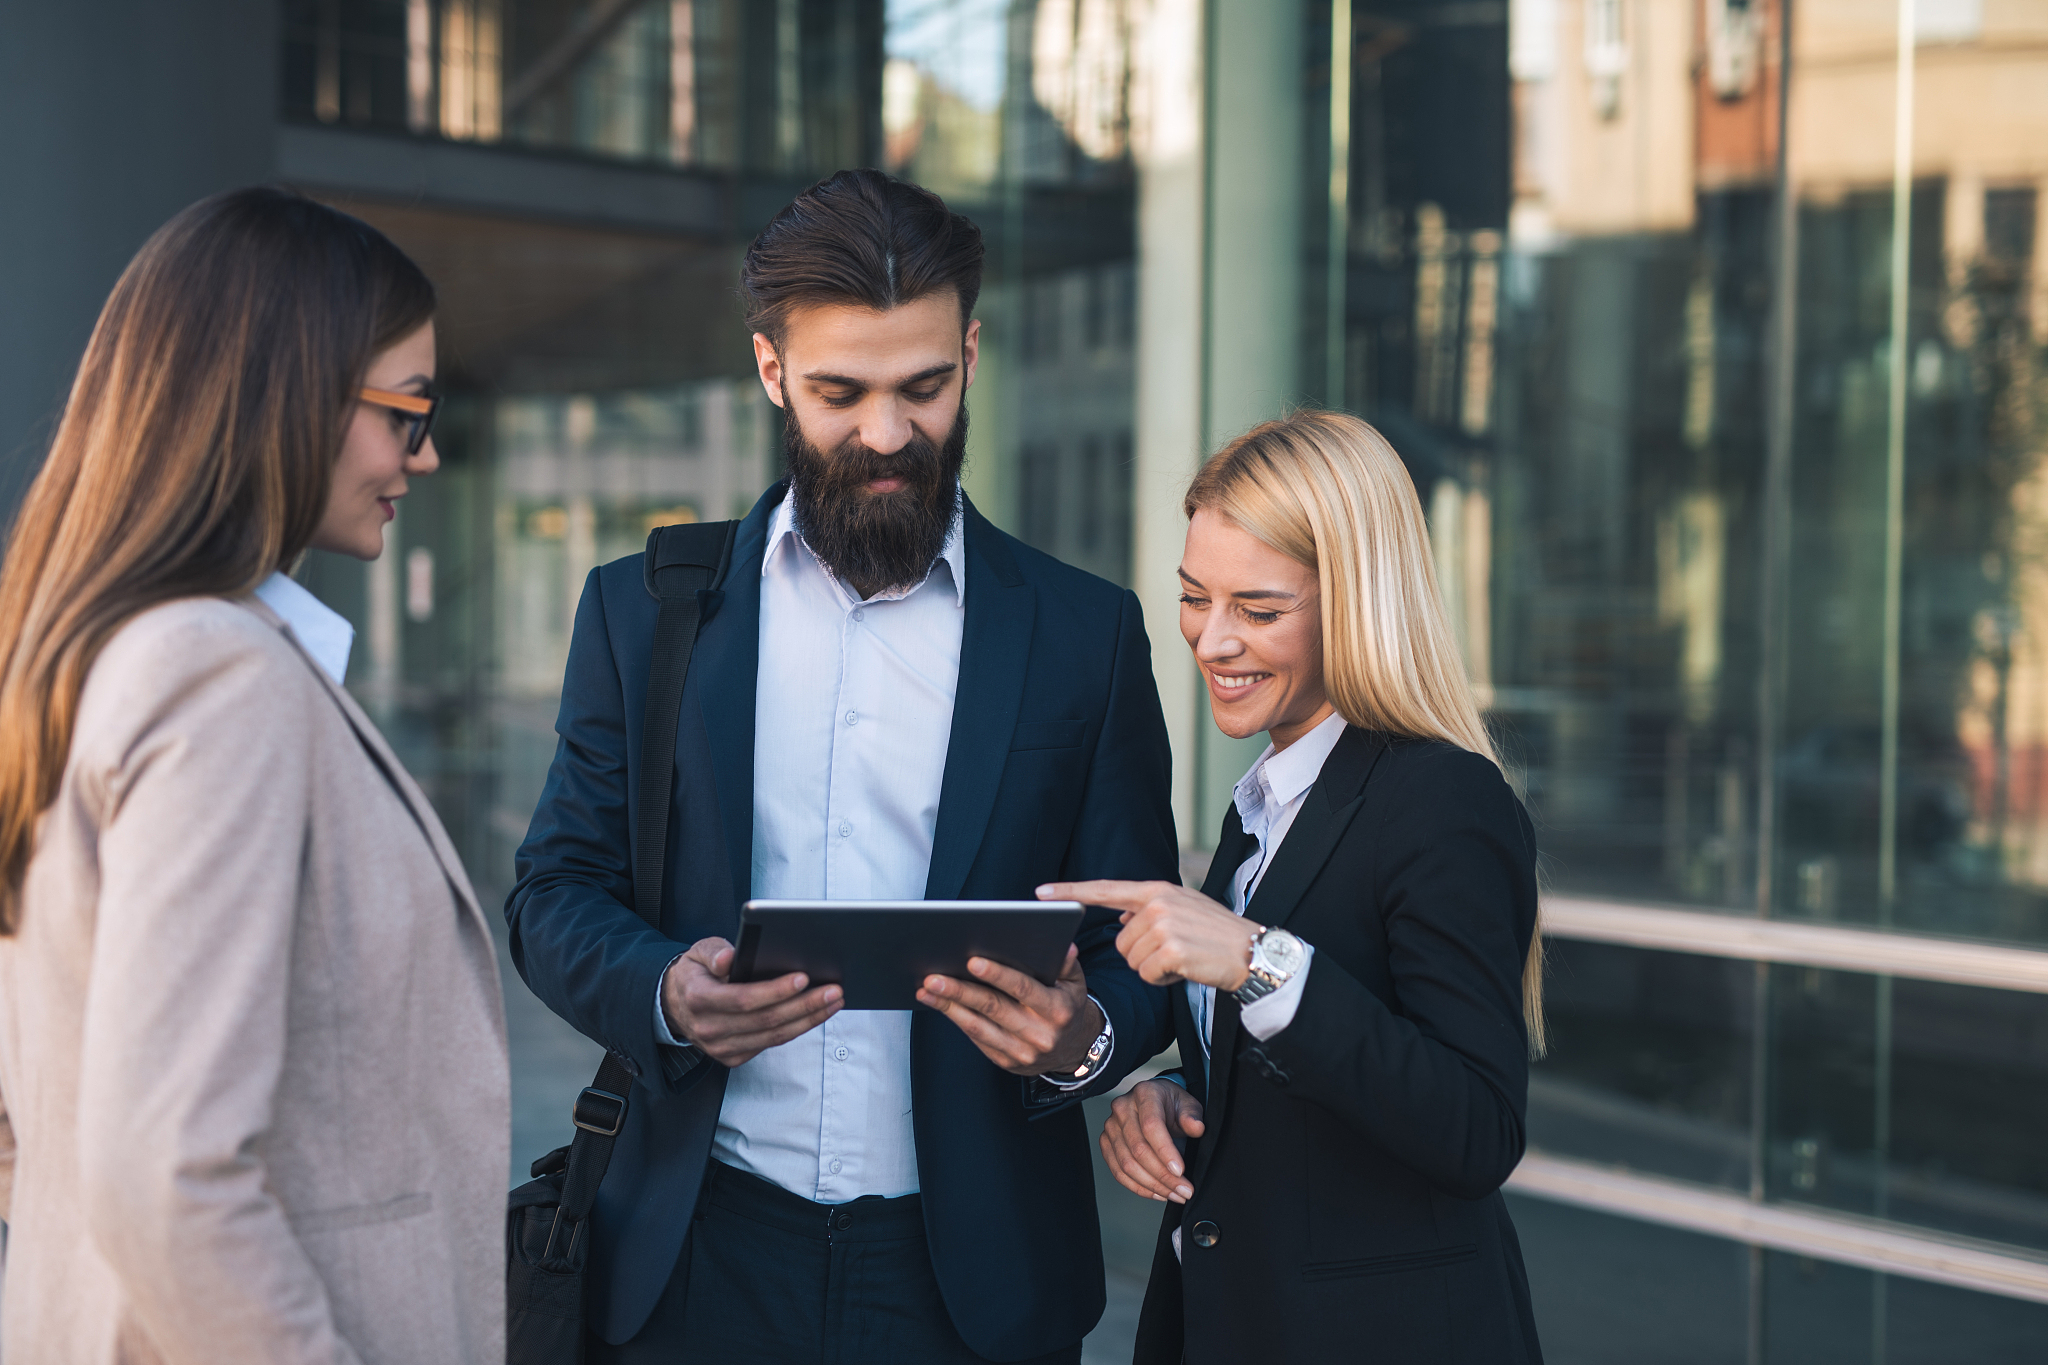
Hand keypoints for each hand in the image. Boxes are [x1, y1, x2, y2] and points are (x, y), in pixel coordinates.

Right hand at [661, 936, 842, 1067]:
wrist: (674, 1004)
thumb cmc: (695, 973)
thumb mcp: (698, 952)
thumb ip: (714, 951)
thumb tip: (728, 959)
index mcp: (699, 999)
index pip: (744, 999)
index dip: (775, 991)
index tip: (803, 977)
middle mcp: (709, 1028)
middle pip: (766, 1021)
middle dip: (804, 1005)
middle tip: (833, 990)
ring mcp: (721, 1048)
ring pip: (774, 1037)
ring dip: (808, 1019)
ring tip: (833, 1001)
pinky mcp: (733, 1057)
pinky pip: (771, 1044)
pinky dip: (797, 1029)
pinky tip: (816, 1013)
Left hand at [916, 945, 1101, 1075]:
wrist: (1075, 1050)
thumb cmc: (1069, 1007)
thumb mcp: (1076, 983)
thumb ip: (1067, 963)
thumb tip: (1063, 944)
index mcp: (1057, 1009)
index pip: (1023, 988)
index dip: (997, 975)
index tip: (972, 962)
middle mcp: (1039, 1033)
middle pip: (993, 1008)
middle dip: (960, 991)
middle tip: (934, 977)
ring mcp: (1022, 1052)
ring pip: (979, 1027)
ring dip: (949, 1007)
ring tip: (927, 990)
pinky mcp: (1006, 1062)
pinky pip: (977, 1039)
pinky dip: (956, 1020)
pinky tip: (939, 1005)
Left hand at [1039, 880, 1256, 990]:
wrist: (1252, 952)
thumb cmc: (1217, 936)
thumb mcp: (1184, 910)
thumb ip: (1150, 911)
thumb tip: (1122, 922)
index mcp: (1157, 890)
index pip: (1105, 889)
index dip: (1071, 892)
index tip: (1040, 893)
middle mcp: (1158, 903)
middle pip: (1121, 942)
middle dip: (1142, 955)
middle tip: (1174, 952)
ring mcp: (1164, 925)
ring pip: (1132, 961)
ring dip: (1154, 969)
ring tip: (1183, 959)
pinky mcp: (1171, 949)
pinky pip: (1148, 974)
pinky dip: (1163, 980)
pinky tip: (1185, 971)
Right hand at [1101, 1079, 1205, 1202]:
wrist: (1157, 1103)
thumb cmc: (1172, 1104)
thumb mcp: (1188, 1104)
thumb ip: (1192, 1116)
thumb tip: (1197, 1127)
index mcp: (1144, 1094)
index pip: (1151, 1126)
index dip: (1165, 1151)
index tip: (1180, 1171)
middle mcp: (1122, 1109)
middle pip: (1138, 1149)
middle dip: (1163, 1176)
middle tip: (1184, 1190)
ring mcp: (1111, 1127)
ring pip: (1127, 1164)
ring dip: (1152, 1185)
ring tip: (1174, 1194)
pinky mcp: (1107, 1144)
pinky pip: (1118, 1172)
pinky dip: (1138, 1187)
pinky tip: (1157, 1193)